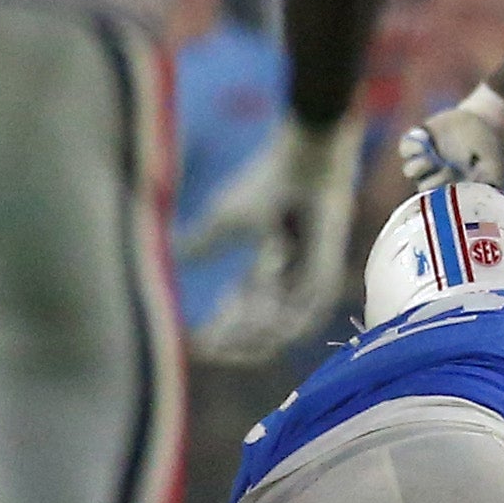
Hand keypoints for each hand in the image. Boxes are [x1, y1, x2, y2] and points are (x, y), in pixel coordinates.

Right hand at [185, 117, 365, 365]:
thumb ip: (203, 244)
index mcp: (269, 272)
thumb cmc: (268, 182)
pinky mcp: (328, 275)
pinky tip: (254, 310)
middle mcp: (292, 283)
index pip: (246, 320)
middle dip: (232, 336)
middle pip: (263, 333)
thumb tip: (175, 255)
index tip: (198, 341)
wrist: (303, 161)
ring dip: (250, 329)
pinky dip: (279, 322)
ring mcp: (313, 282)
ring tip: (228, 314)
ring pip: (281, 331)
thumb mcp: (224, 220)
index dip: (222, 333)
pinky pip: (305, 317)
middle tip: (208, 338)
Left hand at [399, 103, 503, 189]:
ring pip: (411, 170)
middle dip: (432, 181)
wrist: (481, 122)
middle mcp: (436, 177)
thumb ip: (487, 180)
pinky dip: (412, 145)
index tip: (455, 186)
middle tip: (448, 169)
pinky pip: (406, 148)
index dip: (443, 197)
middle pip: (423, 187)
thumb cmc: (490, 150)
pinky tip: (425, 137)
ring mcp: (426, 160)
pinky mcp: (419, 143)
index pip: (440, 202)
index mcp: (452, 188)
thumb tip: (478, 191)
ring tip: (429, 158)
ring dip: (417, 166)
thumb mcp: (494, 166)